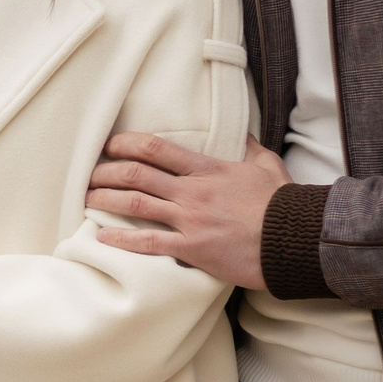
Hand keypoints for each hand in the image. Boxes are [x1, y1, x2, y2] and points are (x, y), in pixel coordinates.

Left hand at [85, 133, 290, 290]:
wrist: (296, 240)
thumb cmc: (282, 204)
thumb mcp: (266, 165)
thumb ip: (247, 147)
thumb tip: (240, 132)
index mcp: (207, 169)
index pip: (156, 148)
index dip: (126, 144)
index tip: (109, 146)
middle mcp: (192, 192)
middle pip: (136, 175)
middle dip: (105, 173)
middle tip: (89, 175)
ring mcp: (190, 221)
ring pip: (135, 205)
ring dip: (105, 200)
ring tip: (86, 199)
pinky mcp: (192, 249)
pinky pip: (148, 243)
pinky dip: (121, 239)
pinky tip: (101, 236)